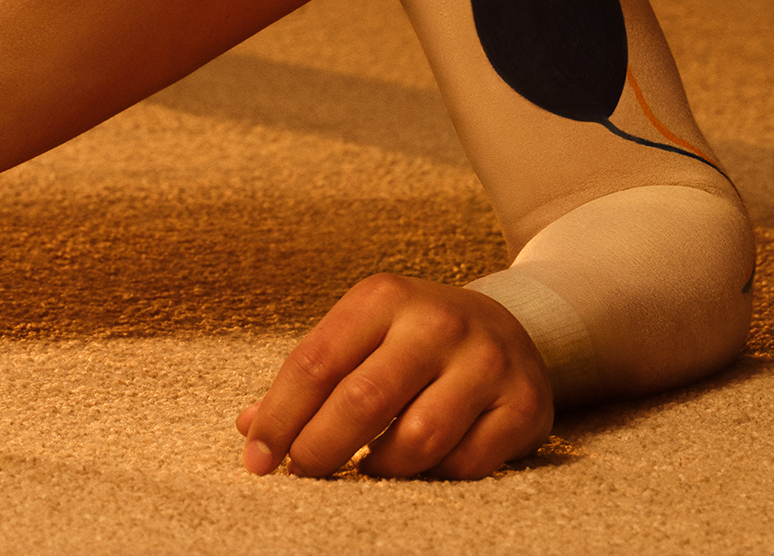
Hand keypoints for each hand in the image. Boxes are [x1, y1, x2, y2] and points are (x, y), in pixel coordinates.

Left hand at [236, 273, 551, 480]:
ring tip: (367, 466)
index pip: (314, 364)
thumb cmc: (413, 338)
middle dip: (319, 450)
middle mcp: (437, 322)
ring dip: (380, 468)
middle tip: (302, 474)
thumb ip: (309, 378)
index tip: (256, 460)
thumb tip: (248, 428)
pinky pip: (466, 464)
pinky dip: (433, 477)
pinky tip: (419, 467)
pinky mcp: (524, 405)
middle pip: (362, 402)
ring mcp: (487, 362)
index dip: (279, 418)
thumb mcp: (360, 335)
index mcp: (383, 297)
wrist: (511, 325)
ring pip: (417, 441)